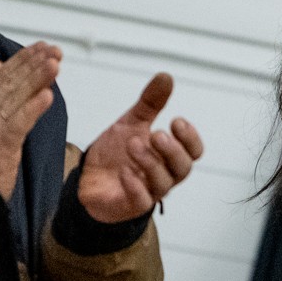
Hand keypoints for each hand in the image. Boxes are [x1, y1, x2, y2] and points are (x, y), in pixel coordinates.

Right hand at [0, 43, 60, 199]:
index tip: (42, 47)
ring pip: (13, 100)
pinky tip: (47, 97)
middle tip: (52, 50)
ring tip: (54, 65)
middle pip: (9, 84)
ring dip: (35, 80)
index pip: (3, 77)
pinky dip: (32, 110)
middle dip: (32, 64)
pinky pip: (16, 126)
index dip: (23, 60)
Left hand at [75, 73, 203, 222]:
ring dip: (151, 162)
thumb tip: (166, 76)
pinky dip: (135, 186)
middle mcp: (164, 175)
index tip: (176, 120)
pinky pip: (141, 200)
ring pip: (163, 183)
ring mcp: (148, 192)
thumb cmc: (117, 153)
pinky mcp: (130, 204)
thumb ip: (150, 103)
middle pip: (183, 168)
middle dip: (173, 150)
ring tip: (134, 144)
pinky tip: (125, 172)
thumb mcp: (132, 122)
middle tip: (156, 134)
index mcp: (169, 156)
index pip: (193, 151)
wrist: (88, 177)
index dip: (190, 138)